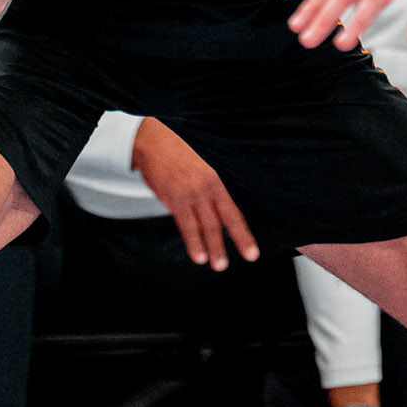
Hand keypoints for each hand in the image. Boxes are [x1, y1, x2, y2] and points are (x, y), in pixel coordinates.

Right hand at [132, 115, 257, 269]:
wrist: (153, 142)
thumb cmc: (178, 150)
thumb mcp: (203, 162)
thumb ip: (213, 184)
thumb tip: (223, 207)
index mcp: (217, 179)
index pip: (234, 208)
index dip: (244, 229)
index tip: (253, 246)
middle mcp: (206, 188)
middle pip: (225, 218)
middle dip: (239, 239)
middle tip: (250, 256)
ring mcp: (189, 195)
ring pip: (205, 226)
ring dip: (213, 247)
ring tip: (219, 265)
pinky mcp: (173, 200)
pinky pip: (185, 225)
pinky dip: (192, 241)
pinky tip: (198, 255)